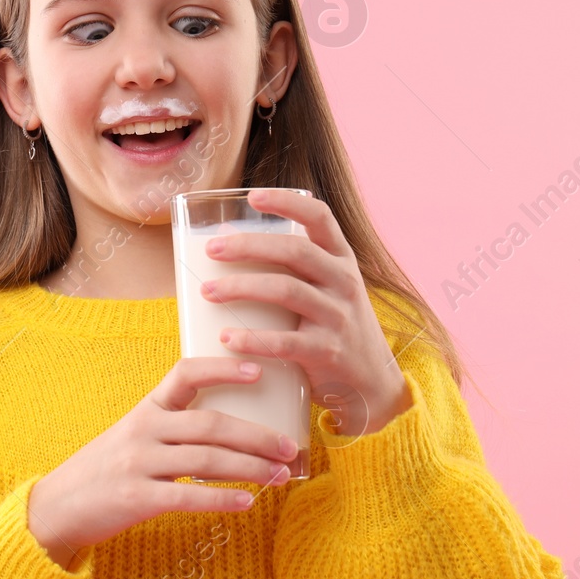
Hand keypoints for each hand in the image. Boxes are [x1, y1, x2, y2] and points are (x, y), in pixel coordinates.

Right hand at [27, 356, 300, 569]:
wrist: (55, 508)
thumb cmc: (103, 472)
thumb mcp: (132, 436)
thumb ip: (170, 427)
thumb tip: (226, 428)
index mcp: (146, 410)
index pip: (185, 374)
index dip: (222, 369)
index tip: (257, 370)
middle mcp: (143, 430)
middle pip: (210, 424)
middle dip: (256, 435)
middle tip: (289, 446)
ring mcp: (139, 464)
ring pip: (206, 459)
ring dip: (250, 468)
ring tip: (280, 475)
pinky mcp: (136, 498)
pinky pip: (187, 497)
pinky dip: (221, 500)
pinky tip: (247, 503)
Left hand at [198, 189, 411, 438]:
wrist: (372, 382)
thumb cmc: (333, 326)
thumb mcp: (324, 288)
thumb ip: (287, 265)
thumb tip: (225, 237)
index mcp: (340, 259)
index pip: (320, 217)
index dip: (288, 202)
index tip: (254, 195)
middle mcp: (343, 282)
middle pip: (295, 251)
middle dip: (248, 246)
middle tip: (212, 250)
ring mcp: (338, 316)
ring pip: (287, 291)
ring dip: (241, 288)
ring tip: (207, 292)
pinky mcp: (328, 351)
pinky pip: (286, 342)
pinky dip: (253, 339)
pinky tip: (227, 337)